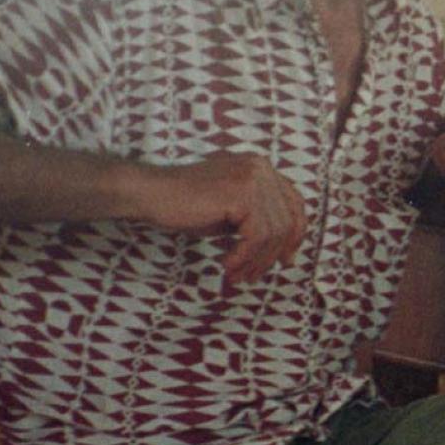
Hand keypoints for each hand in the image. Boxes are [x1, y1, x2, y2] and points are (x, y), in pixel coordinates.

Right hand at [134, 154, 307, 282]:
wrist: (149, 193)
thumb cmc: (185, 205)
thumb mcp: (231, 212)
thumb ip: (258, 222)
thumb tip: (285, 253)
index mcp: (262, 168)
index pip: (294, 204)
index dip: (294, 234)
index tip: (285, 260)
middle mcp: (262, 168)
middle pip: (287, 221)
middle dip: (272, 255)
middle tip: (253, 276)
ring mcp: (254, 178)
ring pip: (273, 232)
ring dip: (255, 261)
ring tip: (237, 275)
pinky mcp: (242, 194)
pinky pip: (257, 236)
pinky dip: (245, 256)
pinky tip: (227, 265)